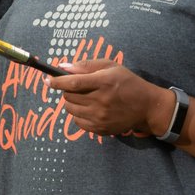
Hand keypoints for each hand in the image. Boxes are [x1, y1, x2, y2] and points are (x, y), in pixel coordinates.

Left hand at [46, 60, 172, 136]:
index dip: (56, 81)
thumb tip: (62, 68)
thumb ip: (86, 66)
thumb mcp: (110, 66)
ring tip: (84, 97)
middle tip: (76, 87)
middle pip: (69, 96)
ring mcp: (101, 117)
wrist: (147, 107)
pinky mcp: (101, 129)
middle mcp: (101, 101)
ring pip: (70, 109)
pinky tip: (89, 108)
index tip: (47, 80)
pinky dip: (78, 114)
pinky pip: (78, 122)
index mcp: (104, 82)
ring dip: (72, 102)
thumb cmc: (127, 82)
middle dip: (67, 90)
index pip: (73, 83)